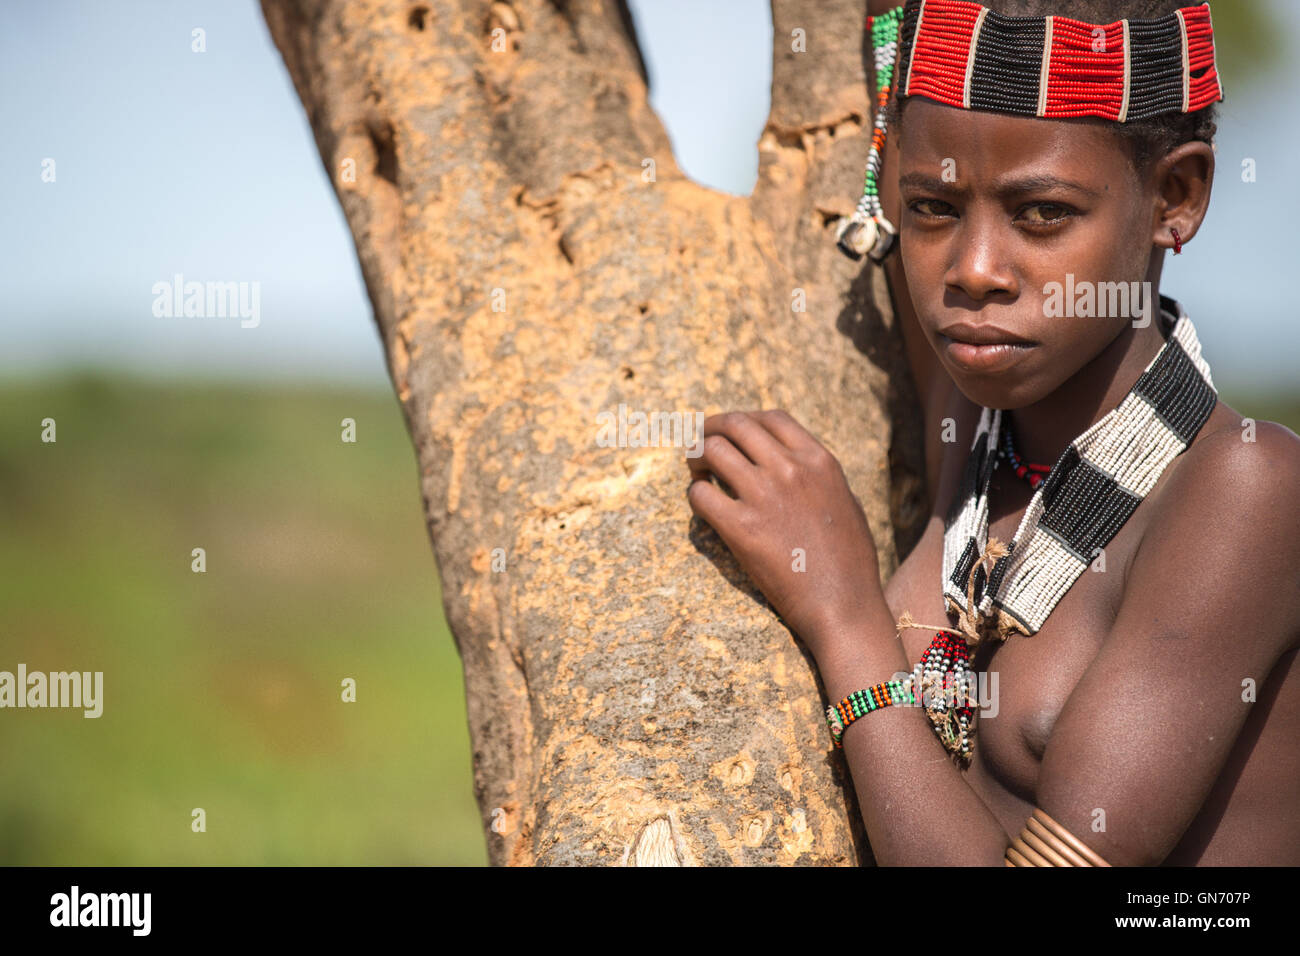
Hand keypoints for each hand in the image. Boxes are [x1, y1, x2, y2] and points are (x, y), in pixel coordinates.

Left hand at [684, 410, 882, 655]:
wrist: (843, 605)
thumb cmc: (851, 563)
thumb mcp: (845, 503)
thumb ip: (817, 476)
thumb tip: (789, 461)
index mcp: (819, 460)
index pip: (770, 418)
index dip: (743, 419)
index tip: (731, 431)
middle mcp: (790, 469)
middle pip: (735, 425)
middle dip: (711, 428)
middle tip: (699, 442)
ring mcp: (764, 496)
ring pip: (712, 451)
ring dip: (696, 456)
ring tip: (694, 469)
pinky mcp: (740, 528)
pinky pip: (700, 494)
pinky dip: (694, 493)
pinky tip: (701, 502)